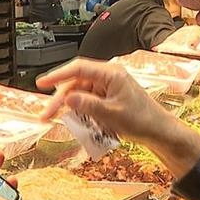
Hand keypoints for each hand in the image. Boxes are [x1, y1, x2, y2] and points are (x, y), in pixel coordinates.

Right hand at [37, 59, 171, 143]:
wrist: (158, 131)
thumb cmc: (142, 119)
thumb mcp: (111, 114)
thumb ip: (88, 105)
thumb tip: (67, 99)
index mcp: (111, 73)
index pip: (78, 68)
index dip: (57, 75)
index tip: (41, 82)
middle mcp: (108, 77)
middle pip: (75, 83)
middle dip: (60, 98)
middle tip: (46, 114)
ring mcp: (107, 87)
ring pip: (79, 93)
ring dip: (69, 106)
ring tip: (59, 120)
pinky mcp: (107, 97)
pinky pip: (87, 100)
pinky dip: (80, 110)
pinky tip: (76, 120)